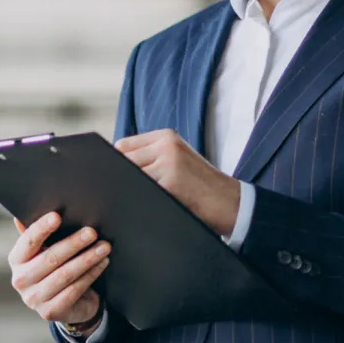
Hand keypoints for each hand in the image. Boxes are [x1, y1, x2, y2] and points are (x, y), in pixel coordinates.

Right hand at [9, 212, 110, 330]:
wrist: (65, 304)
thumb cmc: (55, 268)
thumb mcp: (45, 250)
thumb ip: (37, 234)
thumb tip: (20, 217)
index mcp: (16, 260)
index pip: (28, 241)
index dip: (41, 228)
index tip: (57, 216)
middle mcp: (20, 280)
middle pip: (50, 258)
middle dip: (74, 243)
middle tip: (92, 232)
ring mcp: (34, 299)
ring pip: (65, 275)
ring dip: (87, 259)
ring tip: (104, 247)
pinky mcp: (51, 311)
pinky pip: (75, 289)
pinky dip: (91, 274)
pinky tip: (102, 263)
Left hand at [114, 129, 240, 236]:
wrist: (229, 201)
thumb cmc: (201, 185)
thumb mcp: (178, 159)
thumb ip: (152, 156)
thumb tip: (114, 165)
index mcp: (166, 136)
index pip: (123, 145)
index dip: (117, 163)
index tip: (118, 177)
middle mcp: (166, 145)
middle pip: (123, 160)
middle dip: (121, 178)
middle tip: (126, 192)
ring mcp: (168, 162)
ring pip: (130, 176)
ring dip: (129, 190)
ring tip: (140, 200)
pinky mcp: (170, 182)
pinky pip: (141, 191)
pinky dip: (139, 200)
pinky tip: (149, 206)